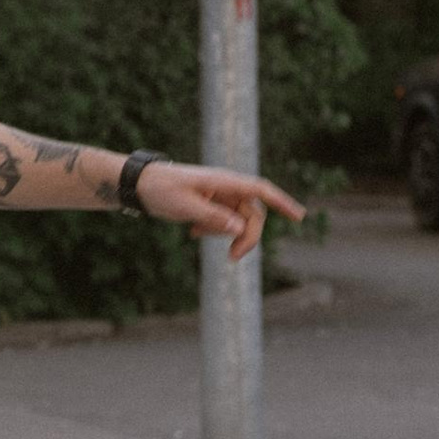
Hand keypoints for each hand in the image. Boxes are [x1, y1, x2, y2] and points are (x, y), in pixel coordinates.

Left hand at [134, 163, 304, 259]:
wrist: (139, 185)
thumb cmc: (161, 189)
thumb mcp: (186, 206)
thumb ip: (214, 218)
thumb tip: (241, 229)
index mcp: (223, 181)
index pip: (260, 190)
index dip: (282, 202)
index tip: (299, 216)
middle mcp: (225, 188)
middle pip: (251, 215)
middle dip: (246, 236)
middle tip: (232, 257)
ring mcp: (218, 197)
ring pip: (236, 222)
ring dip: (222, 234)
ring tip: (195, 231)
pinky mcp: (209, 206)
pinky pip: (222, 224)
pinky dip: (212, 231)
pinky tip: (192, 231)